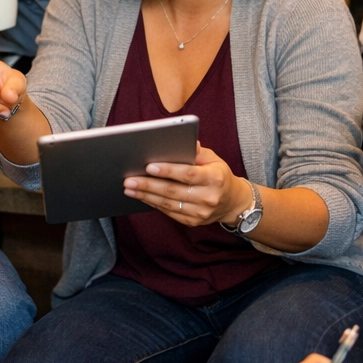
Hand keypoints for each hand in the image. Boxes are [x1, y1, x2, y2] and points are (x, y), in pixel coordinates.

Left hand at [123, 143, 246, 227]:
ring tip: (129, 188)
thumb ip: (196, 151)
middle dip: (149, 185)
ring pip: (168, 204)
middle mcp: (208, 197)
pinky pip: (169, 212)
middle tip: (129, 179)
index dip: (168, 171)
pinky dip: (153, 204)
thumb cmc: (218, 175)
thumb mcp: (213, 159)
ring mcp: (200, 213)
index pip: (188, 174)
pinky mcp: (193, 222)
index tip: (149, 166)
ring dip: (146, 196)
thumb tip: (179, 140)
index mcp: (214, 178)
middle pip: (173, 191)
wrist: (232, 202)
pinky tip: (141, 196)